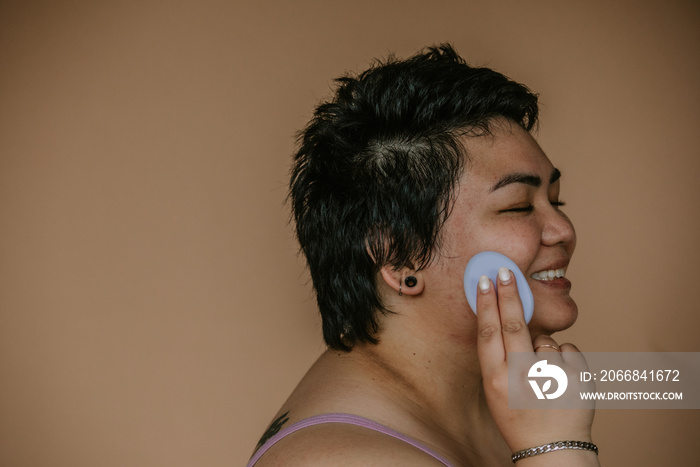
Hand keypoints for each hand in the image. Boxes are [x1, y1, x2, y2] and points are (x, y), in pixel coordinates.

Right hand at [475, 267, 595, 462]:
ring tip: (544, 379)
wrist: (552, 449)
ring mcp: (553, 378)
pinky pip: (569, 351)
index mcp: (497, 381)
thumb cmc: (518, 414)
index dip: (487, 304)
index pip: (489, 333)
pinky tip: (561, 382)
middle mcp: (522, 378)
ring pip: (545, 340)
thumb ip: (498, 357)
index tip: (486, 281)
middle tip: (507, 271)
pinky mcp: (579, 379)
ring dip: (543, 350)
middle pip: (514, 325)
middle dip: (509, 295)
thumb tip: (502, 312)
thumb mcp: (495, 390)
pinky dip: (565, 360)